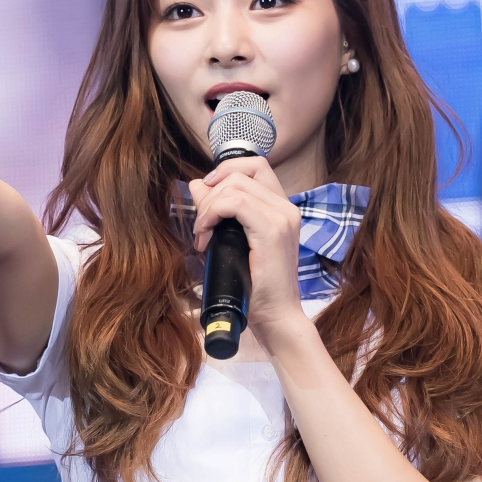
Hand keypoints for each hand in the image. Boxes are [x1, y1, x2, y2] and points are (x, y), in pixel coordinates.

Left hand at [189, 157, 303, 343]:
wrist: (276, 316)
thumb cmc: (255, 286)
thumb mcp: (232, 241)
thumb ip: (217, 211)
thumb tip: (195, 185)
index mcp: (281, 208)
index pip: (254, 165)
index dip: (225, 171)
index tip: (207, 197)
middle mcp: (286, 207)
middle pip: (239, 172)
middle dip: (210, 192)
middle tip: (201, 225)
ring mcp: (282, 216)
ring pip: (233, 186)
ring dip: (207, 207)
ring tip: (202, 235)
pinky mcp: (272, 229)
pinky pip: (234, 203)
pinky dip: (211, 215)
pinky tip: (205, 236)